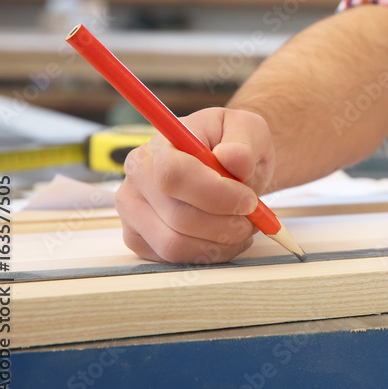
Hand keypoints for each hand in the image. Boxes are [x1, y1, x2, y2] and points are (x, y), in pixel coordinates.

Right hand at [114, 108, 275, 263]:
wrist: (227, 163)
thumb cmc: (234, 144)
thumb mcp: (249, 129)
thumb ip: (244, 142)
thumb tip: (232, 158)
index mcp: (161, 145)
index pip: (174, 175)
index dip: (215, 195)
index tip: (249, 201)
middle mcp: (138, 177)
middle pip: (177, 216)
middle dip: (225, 225)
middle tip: (254, 218)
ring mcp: (133, 210)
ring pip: (174, 244)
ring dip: (219, 243)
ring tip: (243, 228)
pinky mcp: (139, 237)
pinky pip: (173, 259)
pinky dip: (208, 254)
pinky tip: (225, 237)